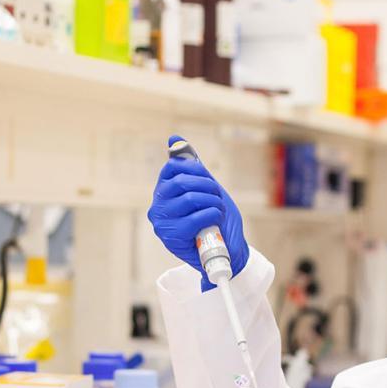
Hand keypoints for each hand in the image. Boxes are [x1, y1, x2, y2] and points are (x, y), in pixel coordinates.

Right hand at [147, 135, 249, 288]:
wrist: (229, 249)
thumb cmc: (217, 219)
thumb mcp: (206, 188)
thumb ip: (191, 166)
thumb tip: (174, 138)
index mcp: (163, 192)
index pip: (172, 168)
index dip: (195, 169)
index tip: (208, 180)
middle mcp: (157, 206)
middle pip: (182, 182)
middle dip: (207, 186)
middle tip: (217, 197)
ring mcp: (162, 223)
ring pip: (190, 198)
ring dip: (213, 202)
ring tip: (218, 210)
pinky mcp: (171, 237)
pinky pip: (195, 217)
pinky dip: (212, 215)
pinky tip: (215, 220)